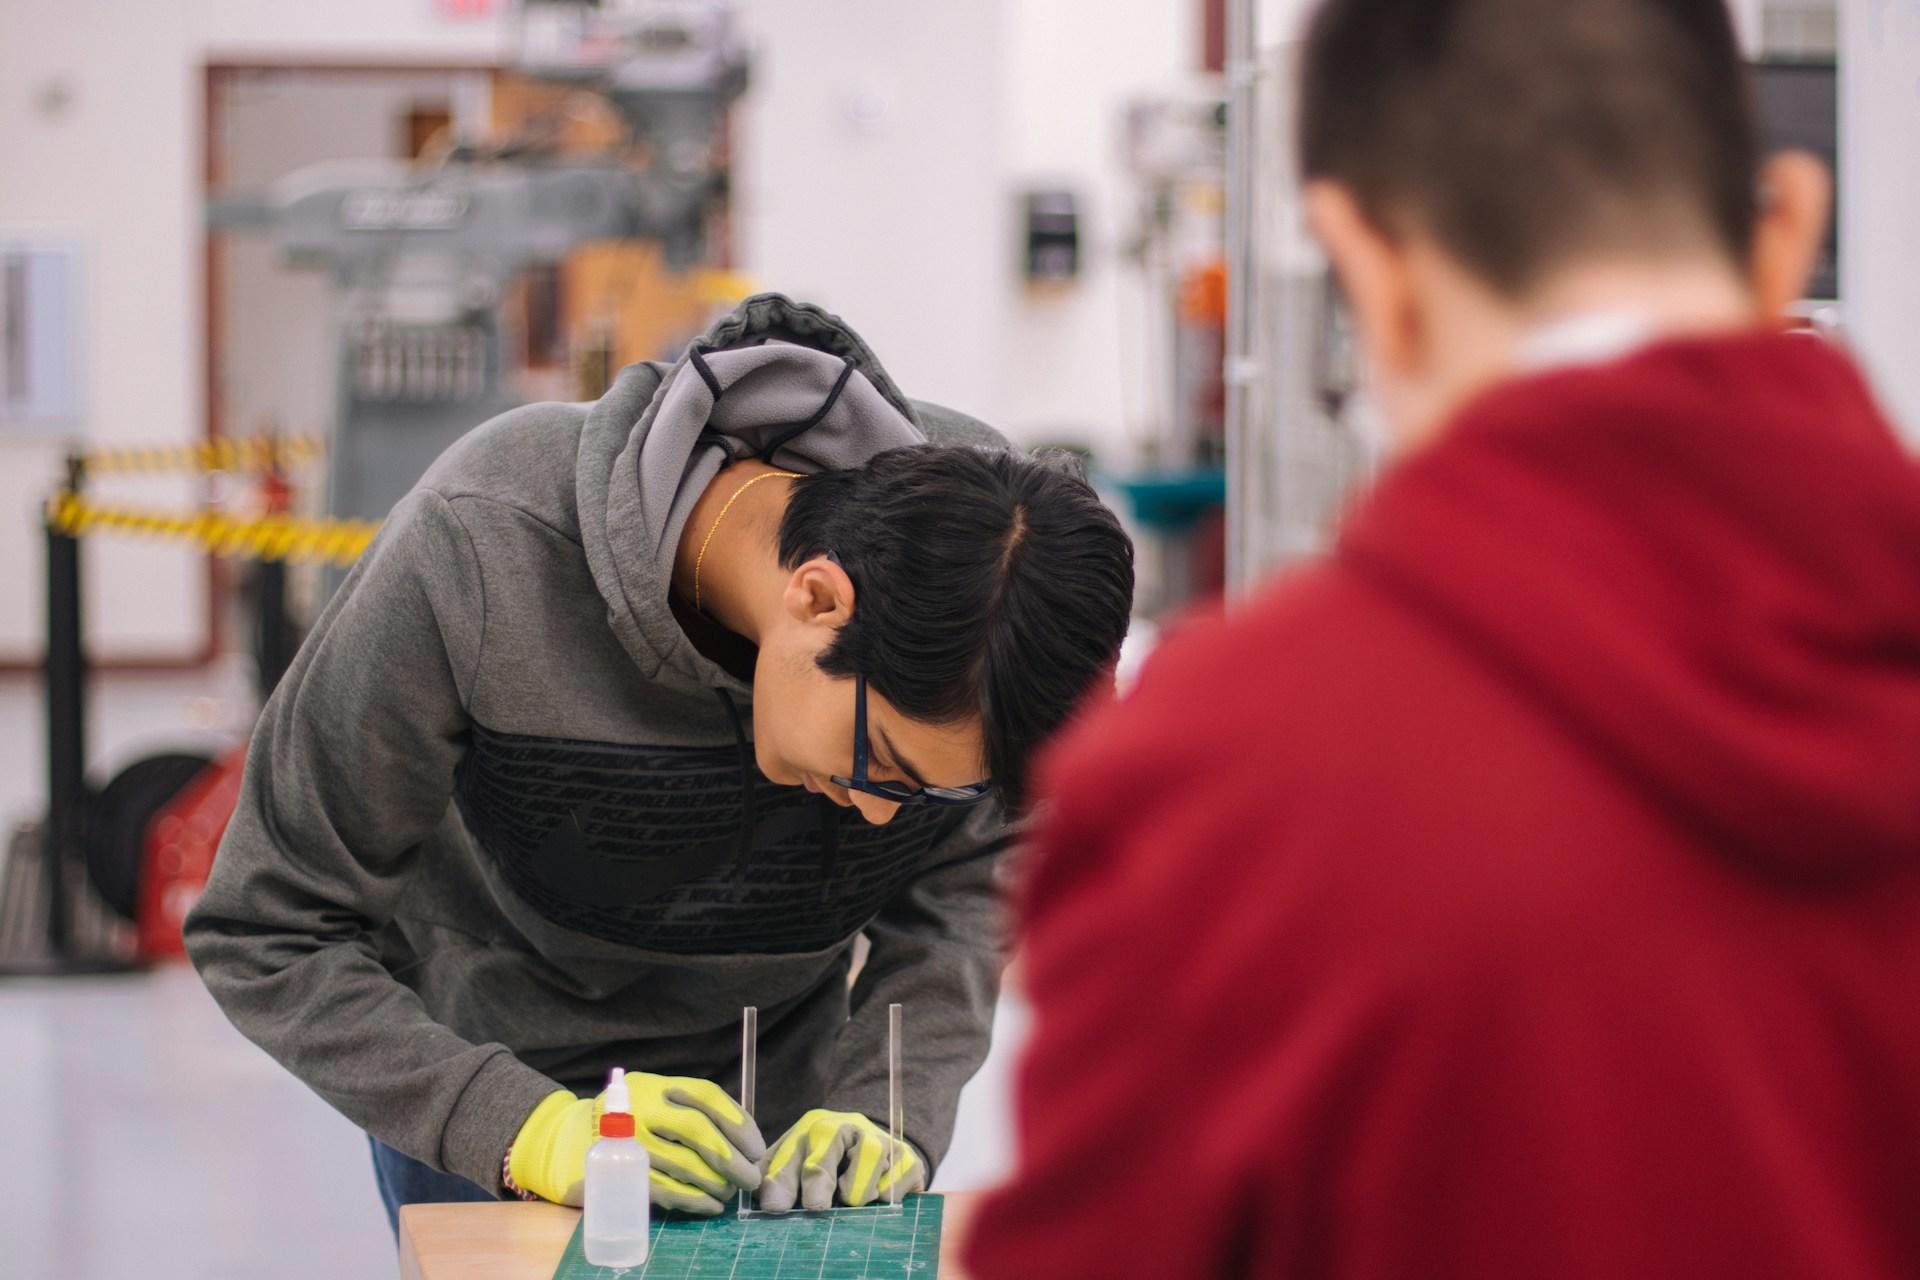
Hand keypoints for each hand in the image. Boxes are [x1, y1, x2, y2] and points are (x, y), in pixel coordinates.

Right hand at [507, 1074, 765, 1213]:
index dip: (738, 1121)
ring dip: (716, 1182)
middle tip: (751, 1177)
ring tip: (729, 1193)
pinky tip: (709, 1205)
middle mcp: (641, 1108)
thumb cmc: (624, 1121)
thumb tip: (744, 1140)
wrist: (562, 1140)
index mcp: (656, 1086)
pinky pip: (665, 1190)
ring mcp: (628, 1142)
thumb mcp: (654, 1100)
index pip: (706, 1095)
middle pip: (699, 1131)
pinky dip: (693, 1200)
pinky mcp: (619, 1175)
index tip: (757, 1147)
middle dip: (732, 1157)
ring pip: (685, 1164)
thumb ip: (690, 1110)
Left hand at [757, 1109, 924, 1211]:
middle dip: (820, 1178)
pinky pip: (899, 1179)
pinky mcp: (908, 1158)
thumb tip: (765, 1201)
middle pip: (832, 1146)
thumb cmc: (823, 1163)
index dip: (783, 1179)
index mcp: (814, 1128)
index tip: (776, 1205)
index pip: (795, 1152)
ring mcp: (880, 1139)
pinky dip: (886, 1194)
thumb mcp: (794, 1164)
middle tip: (815, 1205)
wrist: (871, 1148)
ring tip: (850, 1199)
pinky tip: (877, 1195)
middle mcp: (848, 1126)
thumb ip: (776, 1178)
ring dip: (857, 1188)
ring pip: (870, 1157)